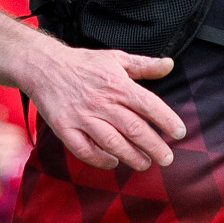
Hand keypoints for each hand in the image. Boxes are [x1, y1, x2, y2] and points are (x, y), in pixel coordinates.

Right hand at [26, 46, 184, 171]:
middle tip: (167, 158)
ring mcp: (82, 117)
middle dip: (154, 147)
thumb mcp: (116, 59)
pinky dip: (100, 159)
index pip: (149, 104)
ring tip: (145, 164)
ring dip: (131, 156)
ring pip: (112, 143)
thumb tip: (170, 64)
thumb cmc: (83, 64)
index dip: (167, 120)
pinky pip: (84, 150)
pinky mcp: (65, 128)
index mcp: (117, 84)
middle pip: (134, 129)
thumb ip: (144, 65)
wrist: (43, 66)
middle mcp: (101, 102)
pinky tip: (113, 162)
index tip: (180, 133)